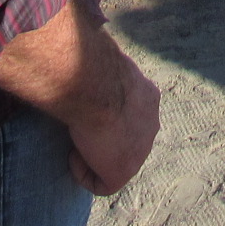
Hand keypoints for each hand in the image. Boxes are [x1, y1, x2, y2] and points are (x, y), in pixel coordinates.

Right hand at [66, 53, 161, 194]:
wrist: (95, 85)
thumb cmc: (92, 66)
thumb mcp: (102, 59)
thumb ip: (101, 63)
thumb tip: (87, 41)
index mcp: (149, 97)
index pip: (132, 113)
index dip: (108, 115)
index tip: (88, 108)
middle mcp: (151, 124)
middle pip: (127, 139)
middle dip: (104, 138)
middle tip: (81, 128)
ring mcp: (140, 150)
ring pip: (116, 162)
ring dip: (93, 154)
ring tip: (76, 139)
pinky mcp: (123, 172)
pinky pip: (103, 184)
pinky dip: (83, 173)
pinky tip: (73, 154)